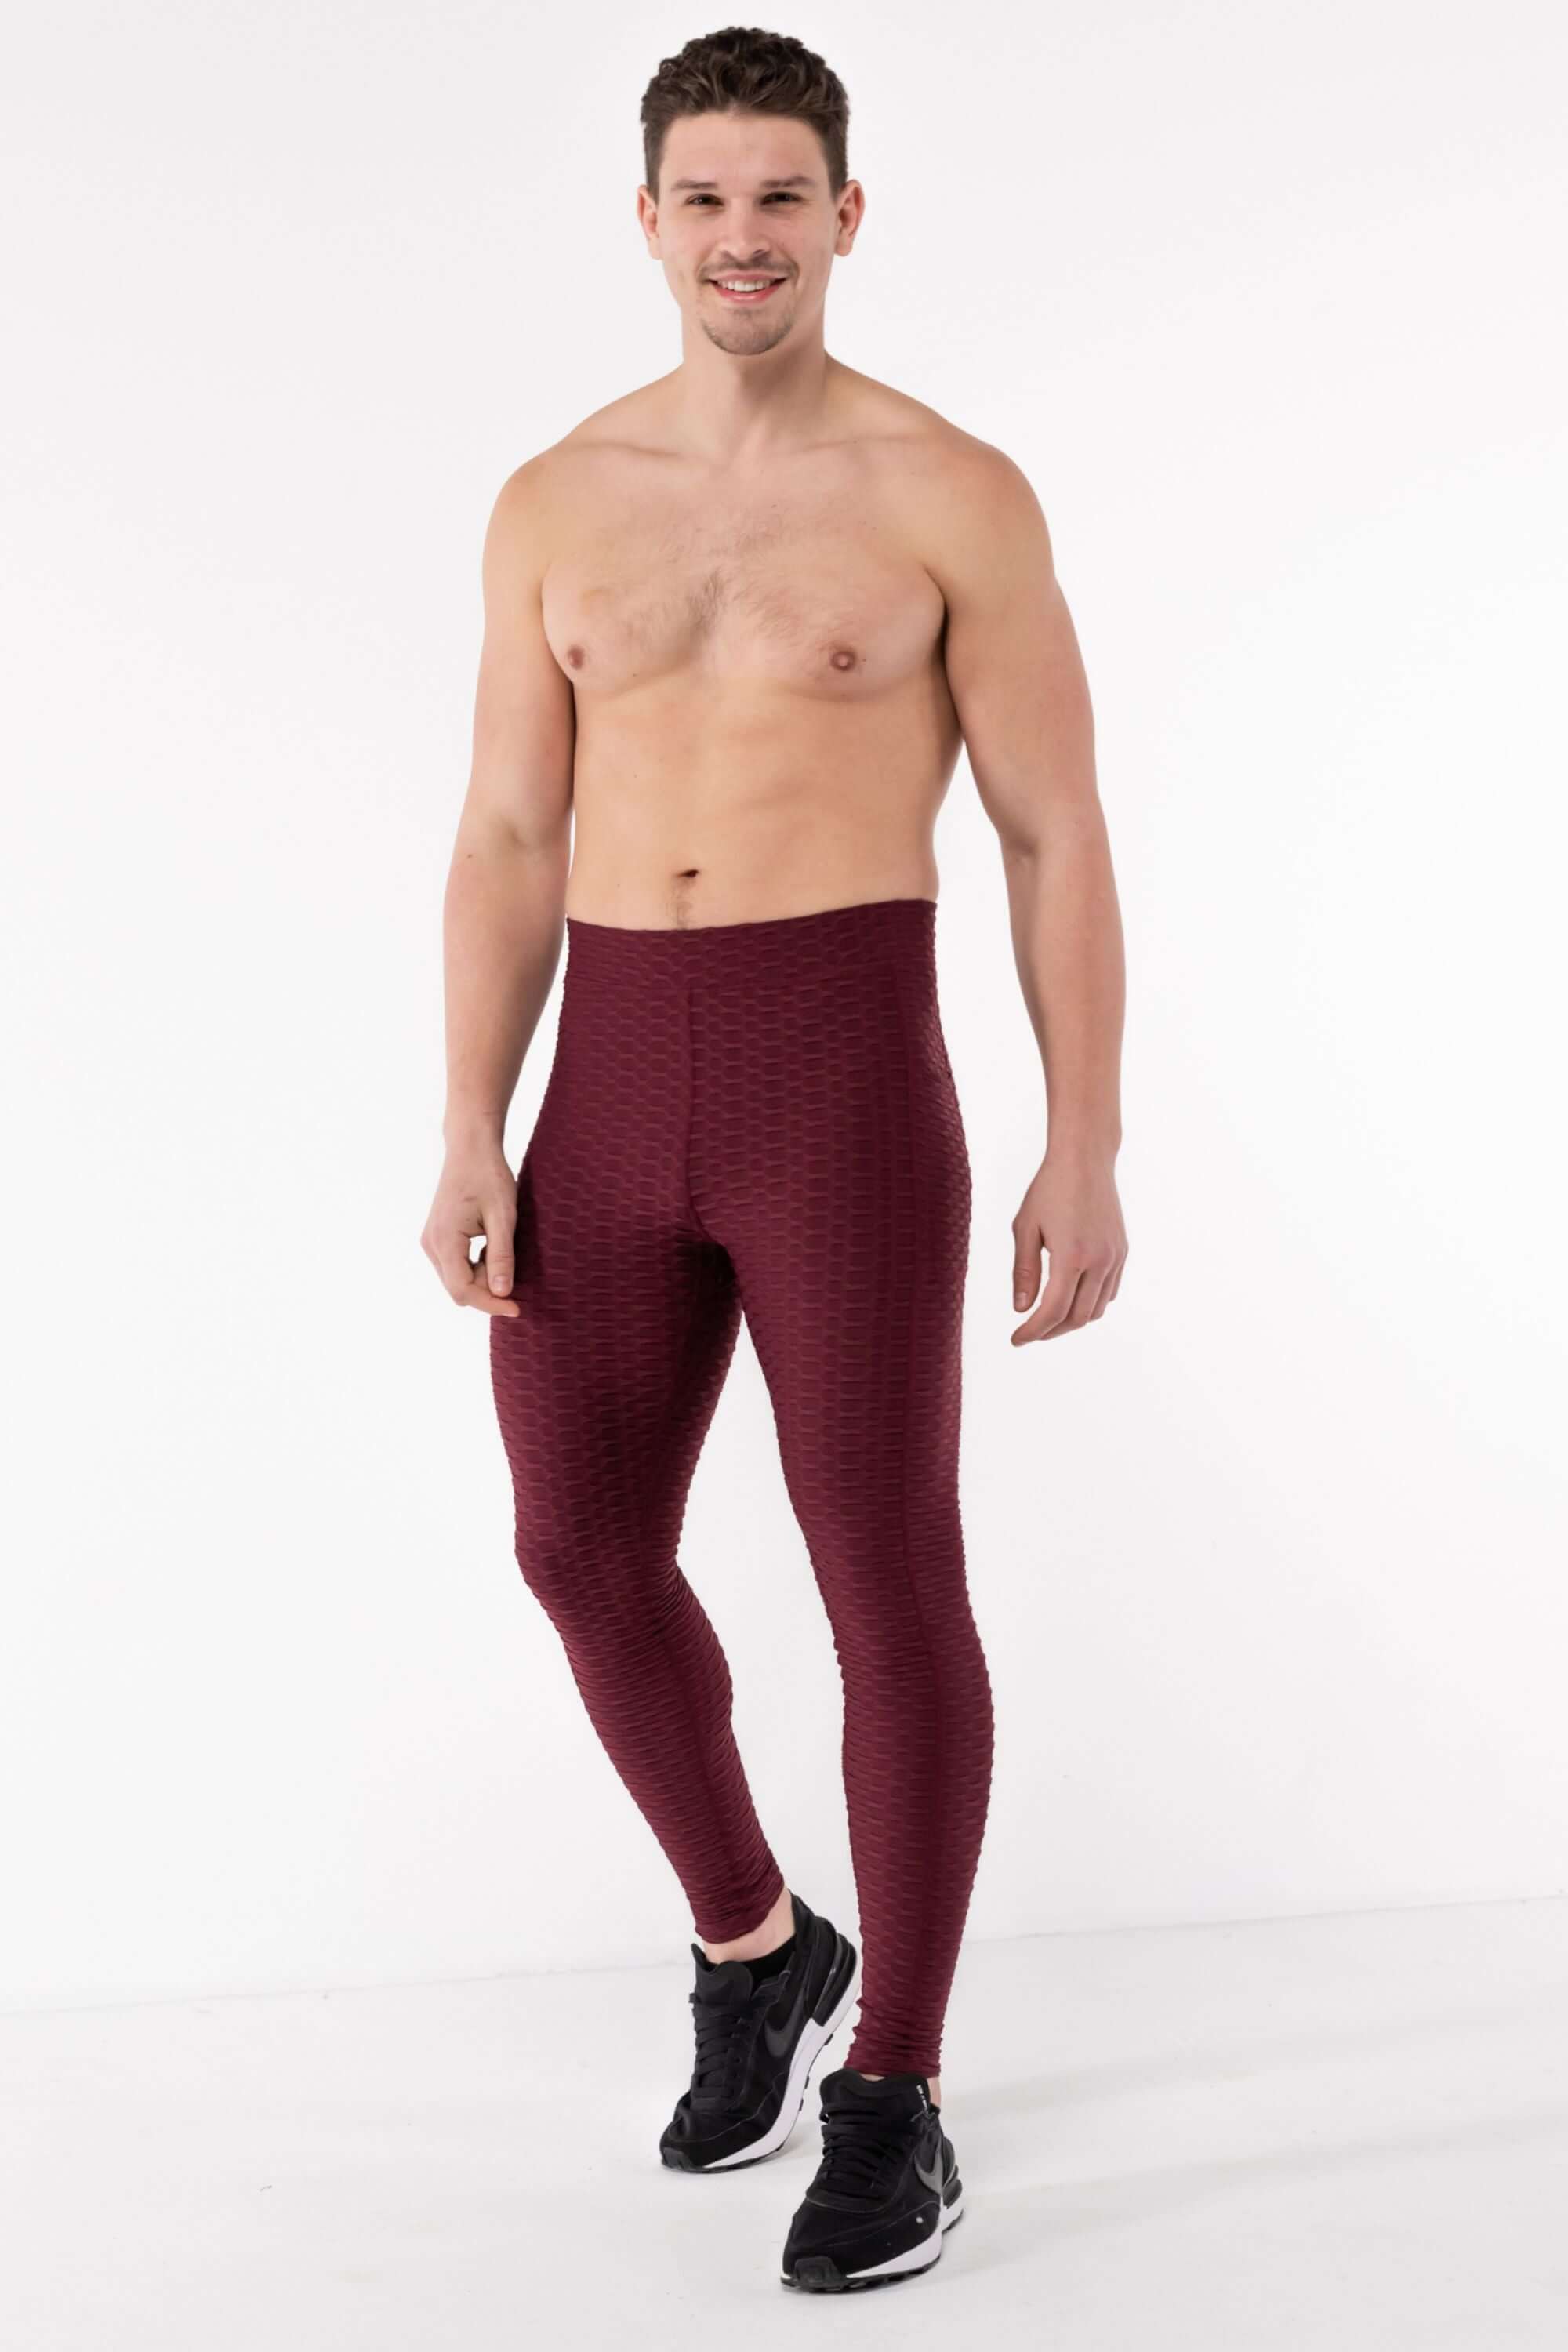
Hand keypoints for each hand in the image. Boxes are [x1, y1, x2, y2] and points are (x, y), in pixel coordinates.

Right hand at [421, 1146, 522, 1316]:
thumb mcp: (503, 1216)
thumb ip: (501, 1255)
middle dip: (487, 1290)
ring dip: (482, 1278)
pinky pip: (455, 1266)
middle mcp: (431, 1244)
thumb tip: (502, 1293)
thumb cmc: (489, 1176)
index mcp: (445, 1239)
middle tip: (512, 1269)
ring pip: (456, 1280)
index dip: (490, 1304)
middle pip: (458, 1289)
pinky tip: (492, 1249)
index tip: (517, 1307)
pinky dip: (475, 1267)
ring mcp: (431, 1241)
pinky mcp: (437, 1238)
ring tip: (502, 1251)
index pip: (463, 1290)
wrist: (470, 1148)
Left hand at [1010, 1150, 1126, 1343]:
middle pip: (1077, 1317)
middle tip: (1029, 1332)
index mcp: (1072, 1256)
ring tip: (1048, 1318)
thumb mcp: (1025, 1228)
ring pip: (1096, 1309)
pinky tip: (1071, 1298)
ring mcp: (1115, 1257)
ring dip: (1071, 1320)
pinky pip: (1109, 1292)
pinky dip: (1090, 1304)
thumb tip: (1021, 1309)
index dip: (1033, 1331)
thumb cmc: (1049, 1189)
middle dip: (1051, 1331)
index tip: (1016, 1339)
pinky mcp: (1122, 1252)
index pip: (1053, 1311)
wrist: (1085, 1160)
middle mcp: (1099, 1261)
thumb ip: (1023, 1272)